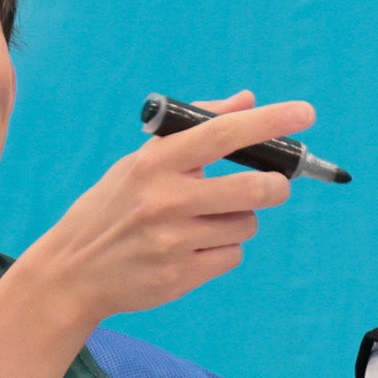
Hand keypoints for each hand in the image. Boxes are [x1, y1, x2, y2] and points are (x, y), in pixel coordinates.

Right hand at [12, 90, 309, 325]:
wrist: (72, 272)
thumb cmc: (112, 209)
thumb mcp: (140, 163)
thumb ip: (193, 131)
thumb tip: (247, 101)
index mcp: (154, 163)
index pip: (221, 134)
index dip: (268, 121)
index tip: (305, 113)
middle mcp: (164, 200)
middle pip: (252, 188)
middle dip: (275, 186)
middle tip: (274, 186)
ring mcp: (172, 241)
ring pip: (246, 226)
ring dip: (239, 222)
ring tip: (207, 223)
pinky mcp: (179, 276)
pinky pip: (232, 257)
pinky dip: (224, 251)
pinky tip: (194, 249)